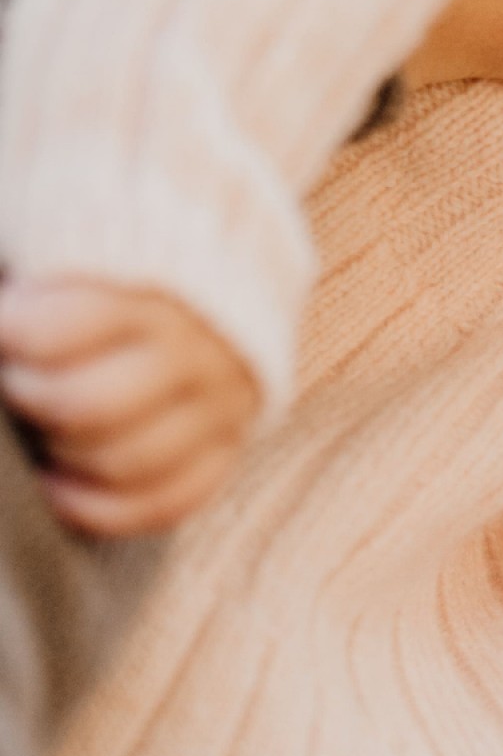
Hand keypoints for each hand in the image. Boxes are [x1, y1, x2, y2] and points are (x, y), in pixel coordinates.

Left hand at [0, 278, 261, 536]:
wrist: (217, 288)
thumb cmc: (125, 269)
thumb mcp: (85, 245)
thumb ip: (39, 275)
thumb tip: (2, 309)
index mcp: (154, 289)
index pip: (66, 326)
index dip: (13, 335)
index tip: (1, 329)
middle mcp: (193, 352)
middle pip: (88, 406)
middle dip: (27, 397)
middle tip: (12, 380)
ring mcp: (217, 407)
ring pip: (125, 464)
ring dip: (59, 453)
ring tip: (36, 427)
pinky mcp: (227, 449)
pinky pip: (165, 504)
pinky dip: (99, 510)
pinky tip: (56, 488)